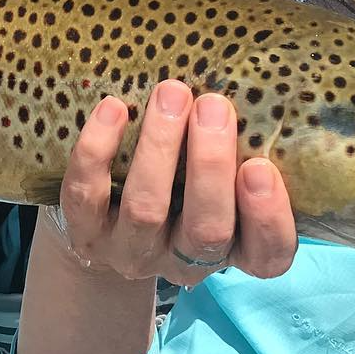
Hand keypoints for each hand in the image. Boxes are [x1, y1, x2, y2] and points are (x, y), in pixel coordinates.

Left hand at [49, 81, 296, 285]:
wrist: (108, 226)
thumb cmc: (183, 188)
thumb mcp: (221, 179)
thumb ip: (240, 151)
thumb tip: (256, 92)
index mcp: (233, 249)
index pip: (268, 256)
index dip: (269, 218)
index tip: (260, 167)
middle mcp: (184, 260)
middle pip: (206, 230)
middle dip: (211, 165)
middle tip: (214, 107)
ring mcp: (131, 251)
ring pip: (146, 209)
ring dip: (160, 147)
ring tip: (172, 94)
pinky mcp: (85, 234)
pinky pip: (86, 194)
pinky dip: (97, 150)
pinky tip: (114, 108)